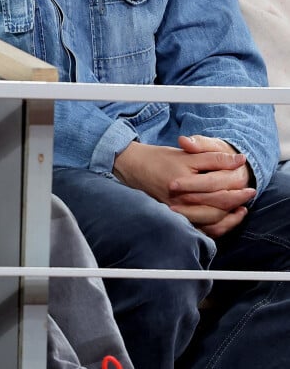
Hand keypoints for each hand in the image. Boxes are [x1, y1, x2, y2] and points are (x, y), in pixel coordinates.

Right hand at [113, 139, 253, 237]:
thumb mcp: (187, 154)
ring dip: (228, 217)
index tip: (248, 185)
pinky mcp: (176, 219)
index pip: (217, 188)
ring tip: (240, 210)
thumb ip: (213, 157)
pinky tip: (224, 219)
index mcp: (184, 182)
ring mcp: (178, 212)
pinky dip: (215, 227)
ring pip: (210, 222)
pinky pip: (200, 229)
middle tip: (249, 196)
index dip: (236, 187)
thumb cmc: (160, 158)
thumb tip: (238, 159)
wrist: (135, 167)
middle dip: (235, 202)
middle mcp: (181, 200)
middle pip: (216, 207)